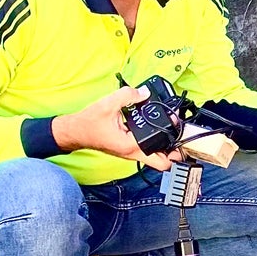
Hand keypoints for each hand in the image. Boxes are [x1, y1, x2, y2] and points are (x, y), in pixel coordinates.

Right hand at [51, 88, 178, 171]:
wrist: (74, 131)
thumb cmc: (87, 123)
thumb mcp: (107, 104)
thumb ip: (127, 96)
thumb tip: (144, 92)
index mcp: (130, 146)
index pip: (160, 155)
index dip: (173, 144)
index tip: (179, 131)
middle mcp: (132, 152)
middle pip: (163, 163)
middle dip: (175, 153)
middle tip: (182, 138)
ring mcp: (130, 152)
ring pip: (155, 157)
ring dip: (166, 147)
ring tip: (173, 132)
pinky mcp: (128, 147)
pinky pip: (146, 148)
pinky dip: (154, 141)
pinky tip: (156, 128)